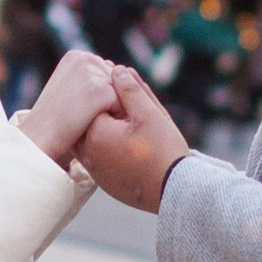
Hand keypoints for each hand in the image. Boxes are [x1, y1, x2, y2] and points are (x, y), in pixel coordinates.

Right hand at [16, 48, 119, 167]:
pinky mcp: (100, 89)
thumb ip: (88, 77)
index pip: (108, 73)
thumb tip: (117, 73)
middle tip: (83, 115)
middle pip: (118, 82)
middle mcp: (86, 58)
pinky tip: (91, 123)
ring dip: (111, 110)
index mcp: (77, 56)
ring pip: (122, 94)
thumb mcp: (67, 88)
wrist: (39, 136)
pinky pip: (122, 106)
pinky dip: (112, 119)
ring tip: (87, 118)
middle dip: (109, 100)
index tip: (79, 107)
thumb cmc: (53, 120)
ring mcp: (93, 73)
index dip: (100, 96)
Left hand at [75, 64, 190, 211]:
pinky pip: (100, 157)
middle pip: (90, 121)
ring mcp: (94, 171)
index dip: (110, 91)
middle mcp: (87, 154)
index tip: (126, 86)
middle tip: (132, 107)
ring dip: (109, 129)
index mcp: (95, 134)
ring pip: (94, 139)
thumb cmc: (163, 151)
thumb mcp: (150, 113)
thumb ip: (130, 90)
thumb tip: (116, 70)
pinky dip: (110, 147)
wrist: (174, 192)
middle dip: (108, 110)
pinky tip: (129, 144)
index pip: (93, 102)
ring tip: (134, 125)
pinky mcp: (104, 182)